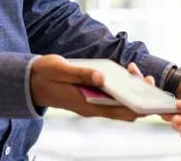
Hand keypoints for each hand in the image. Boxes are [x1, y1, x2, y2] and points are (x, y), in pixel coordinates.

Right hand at [29, 55, 153, 121]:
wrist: (30, 81)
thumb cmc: (44, 74)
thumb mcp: (61, 70)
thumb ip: (81, 74)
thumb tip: (102, 77)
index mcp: (87, 105)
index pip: (121, 112)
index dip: (140, 106)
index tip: (151, 92)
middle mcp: (92, 107)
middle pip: (125, 109)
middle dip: (140, 96)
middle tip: (147, 78)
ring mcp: (92, 102)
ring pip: (119, 102)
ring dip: (131, 89)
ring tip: (134, 70)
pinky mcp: (90, 96)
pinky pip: (111, 95)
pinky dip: (120, 85)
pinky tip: (123, 71)